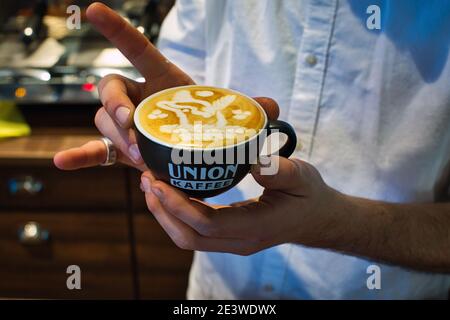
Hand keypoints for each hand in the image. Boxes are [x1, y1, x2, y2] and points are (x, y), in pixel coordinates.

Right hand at [54, 2, 279, 172]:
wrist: (197, 149)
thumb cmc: (209, 124)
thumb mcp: (230, 114)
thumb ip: (249, 108)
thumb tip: (272, 105)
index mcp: (162, 79)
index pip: (137, 49)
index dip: (117, 30)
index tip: (92, 9)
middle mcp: (138, 96)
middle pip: (111, 89)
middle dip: (118, 108)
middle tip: (136, 131)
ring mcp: (126, 124)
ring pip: (104, 121)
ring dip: (118, 138)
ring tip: (141, 160)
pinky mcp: (122, 150)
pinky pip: (97, 150)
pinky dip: (81, 156)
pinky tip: (61, 162)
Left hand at [140, 155, 339, 254]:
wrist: (318, 219)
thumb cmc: (310, 196)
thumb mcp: (301, 177)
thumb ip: (280, 170)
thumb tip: (251, 160)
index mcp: (256, 228)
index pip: (207, 224)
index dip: (178, 205)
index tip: (158, 181)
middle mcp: (239, 241)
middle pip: (188, 237)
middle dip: (162, 211)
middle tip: (147, 179)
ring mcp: (233, 242)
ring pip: (188, 238)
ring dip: (165, 213)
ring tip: (151, 184)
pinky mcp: (229, 236)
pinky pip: (196, 231)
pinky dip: (177, 213)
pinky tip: (171, 190)